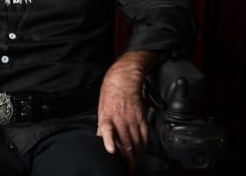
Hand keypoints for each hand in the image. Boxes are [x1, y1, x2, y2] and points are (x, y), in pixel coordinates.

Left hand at [96, 50, 156, 173]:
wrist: (123, 80)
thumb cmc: (110, 94)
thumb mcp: (101, 109)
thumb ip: (102, 126)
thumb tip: (101, 140)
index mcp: (108, 117)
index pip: (108, 130)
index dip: (110, 141)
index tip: (111, 151)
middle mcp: (121, 119)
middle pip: (126, 142)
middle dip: (128, 159)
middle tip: (129, 169)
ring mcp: (133, 119)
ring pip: (136, 141)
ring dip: (136, 155)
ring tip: (135, 164)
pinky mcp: (142, 118)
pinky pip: (144, 135)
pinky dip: (143, 145)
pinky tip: (142, 150)